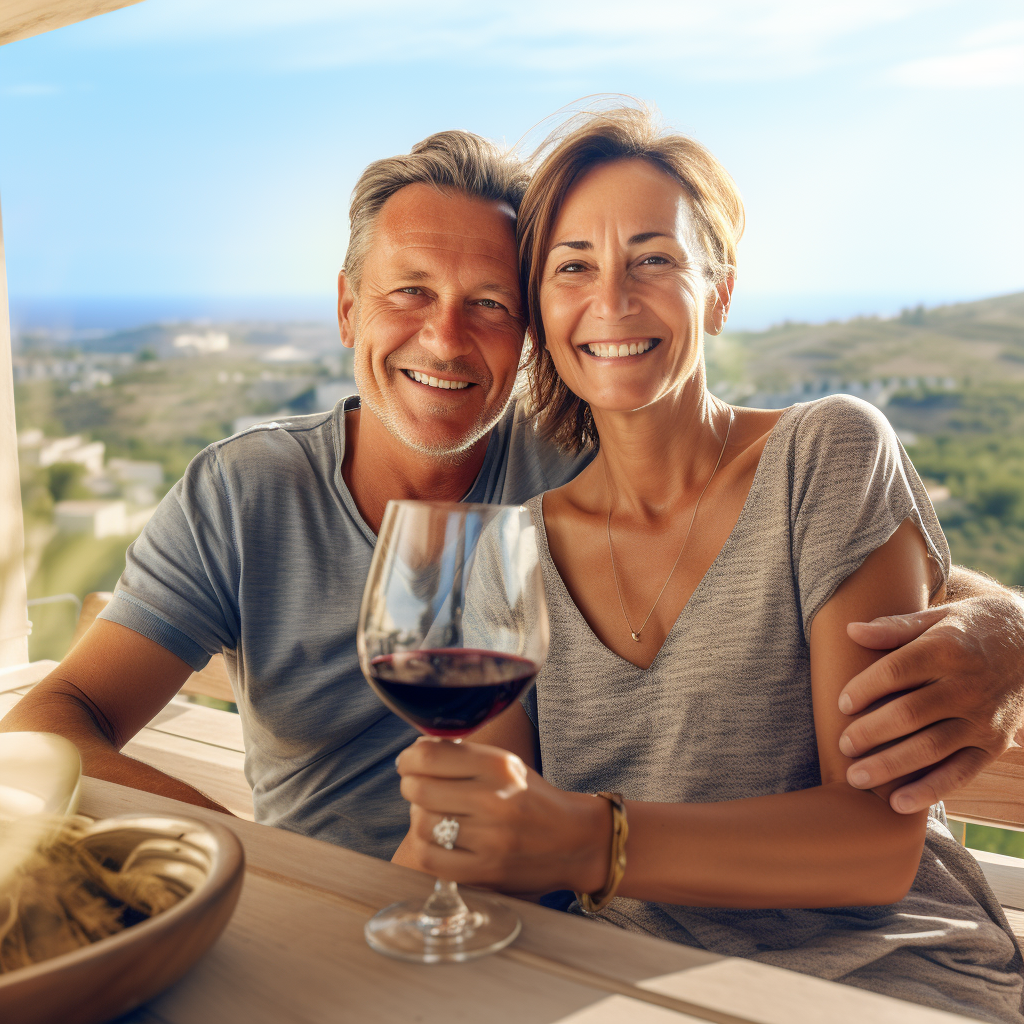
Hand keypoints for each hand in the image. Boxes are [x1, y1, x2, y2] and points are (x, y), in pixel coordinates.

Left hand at [394, 737, 608, 894]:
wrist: (575, 841)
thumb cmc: (532, 799)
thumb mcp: (506, 764)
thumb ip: (463, 756)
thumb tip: (415, 751)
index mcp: (500, 766)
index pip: (430, 756)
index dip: (409, 758)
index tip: (408, 762)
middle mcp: (495, 800)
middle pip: (420, 789)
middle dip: (410, 785)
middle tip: (416, 786)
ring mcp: (490, 839)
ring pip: (422, 824)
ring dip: (418, 816)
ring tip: (431, 813)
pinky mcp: (485, 871)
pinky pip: (431, 858)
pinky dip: (425, 846)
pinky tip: (436, 838)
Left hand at [838, 594, 1023, 812]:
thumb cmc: (971, 629)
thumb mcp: (936, 618)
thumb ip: (894, 627)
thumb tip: (850, 631)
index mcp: (947, 649)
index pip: (897, 671)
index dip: (866, 688)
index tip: (842, 704)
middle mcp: (966, 686)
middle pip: (909, 714)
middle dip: (870, 733)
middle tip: (843, 746)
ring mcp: (982, 719)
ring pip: (930, 748)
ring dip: (890, 766)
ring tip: (856, 777)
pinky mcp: (993, 744)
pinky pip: (960, 772)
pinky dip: (930, 790)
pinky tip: (898, 803)